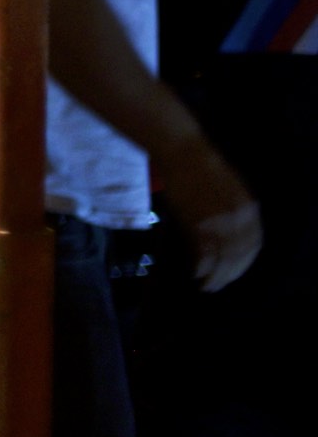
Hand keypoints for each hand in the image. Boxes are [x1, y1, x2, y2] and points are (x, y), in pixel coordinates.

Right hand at [151, 137, 263, 290]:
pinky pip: (205, 251)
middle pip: (240, 254)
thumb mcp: (228, 188)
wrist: (182, 150)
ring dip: (216, 275)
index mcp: (248, 208)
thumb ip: (233, 210)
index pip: (254, 244)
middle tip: (218, 286)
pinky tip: (196, 273)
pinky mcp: (200, 222)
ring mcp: (220, 220)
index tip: (234, 272)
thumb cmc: (200, 165)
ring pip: (224, 257)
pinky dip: (202, 266)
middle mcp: (239, 217)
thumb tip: (228, 234)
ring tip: (206, 285)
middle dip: (230, 273)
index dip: (245, 262)